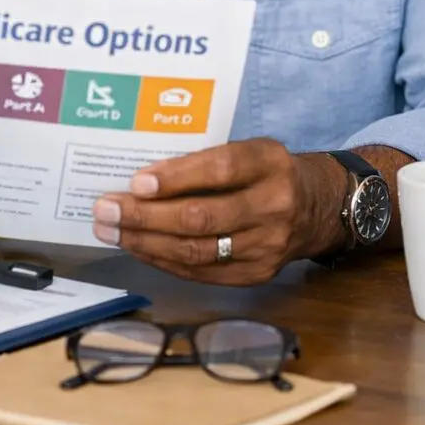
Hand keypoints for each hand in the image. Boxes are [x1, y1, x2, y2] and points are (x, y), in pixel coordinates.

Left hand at [90, 138, 344, 284]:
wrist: (318, 208)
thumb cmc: (268, 172)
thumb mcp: (250, 151)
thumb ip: (207, 161)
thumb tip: (141, 180)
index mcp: (269, 163)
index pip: (219, 170)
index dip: (176, 177)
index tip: (137, 182)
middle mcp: (273, 206)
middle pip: (201, 217)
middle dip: (145, 216)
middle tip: (105, 210)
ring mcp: (267, 246)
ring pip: (197, 251)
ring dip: (146, 242)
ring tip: (112, 231)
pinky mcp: (258, 274)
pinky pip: (202, 272)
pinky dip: (165, 261)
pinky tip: (140, 249)